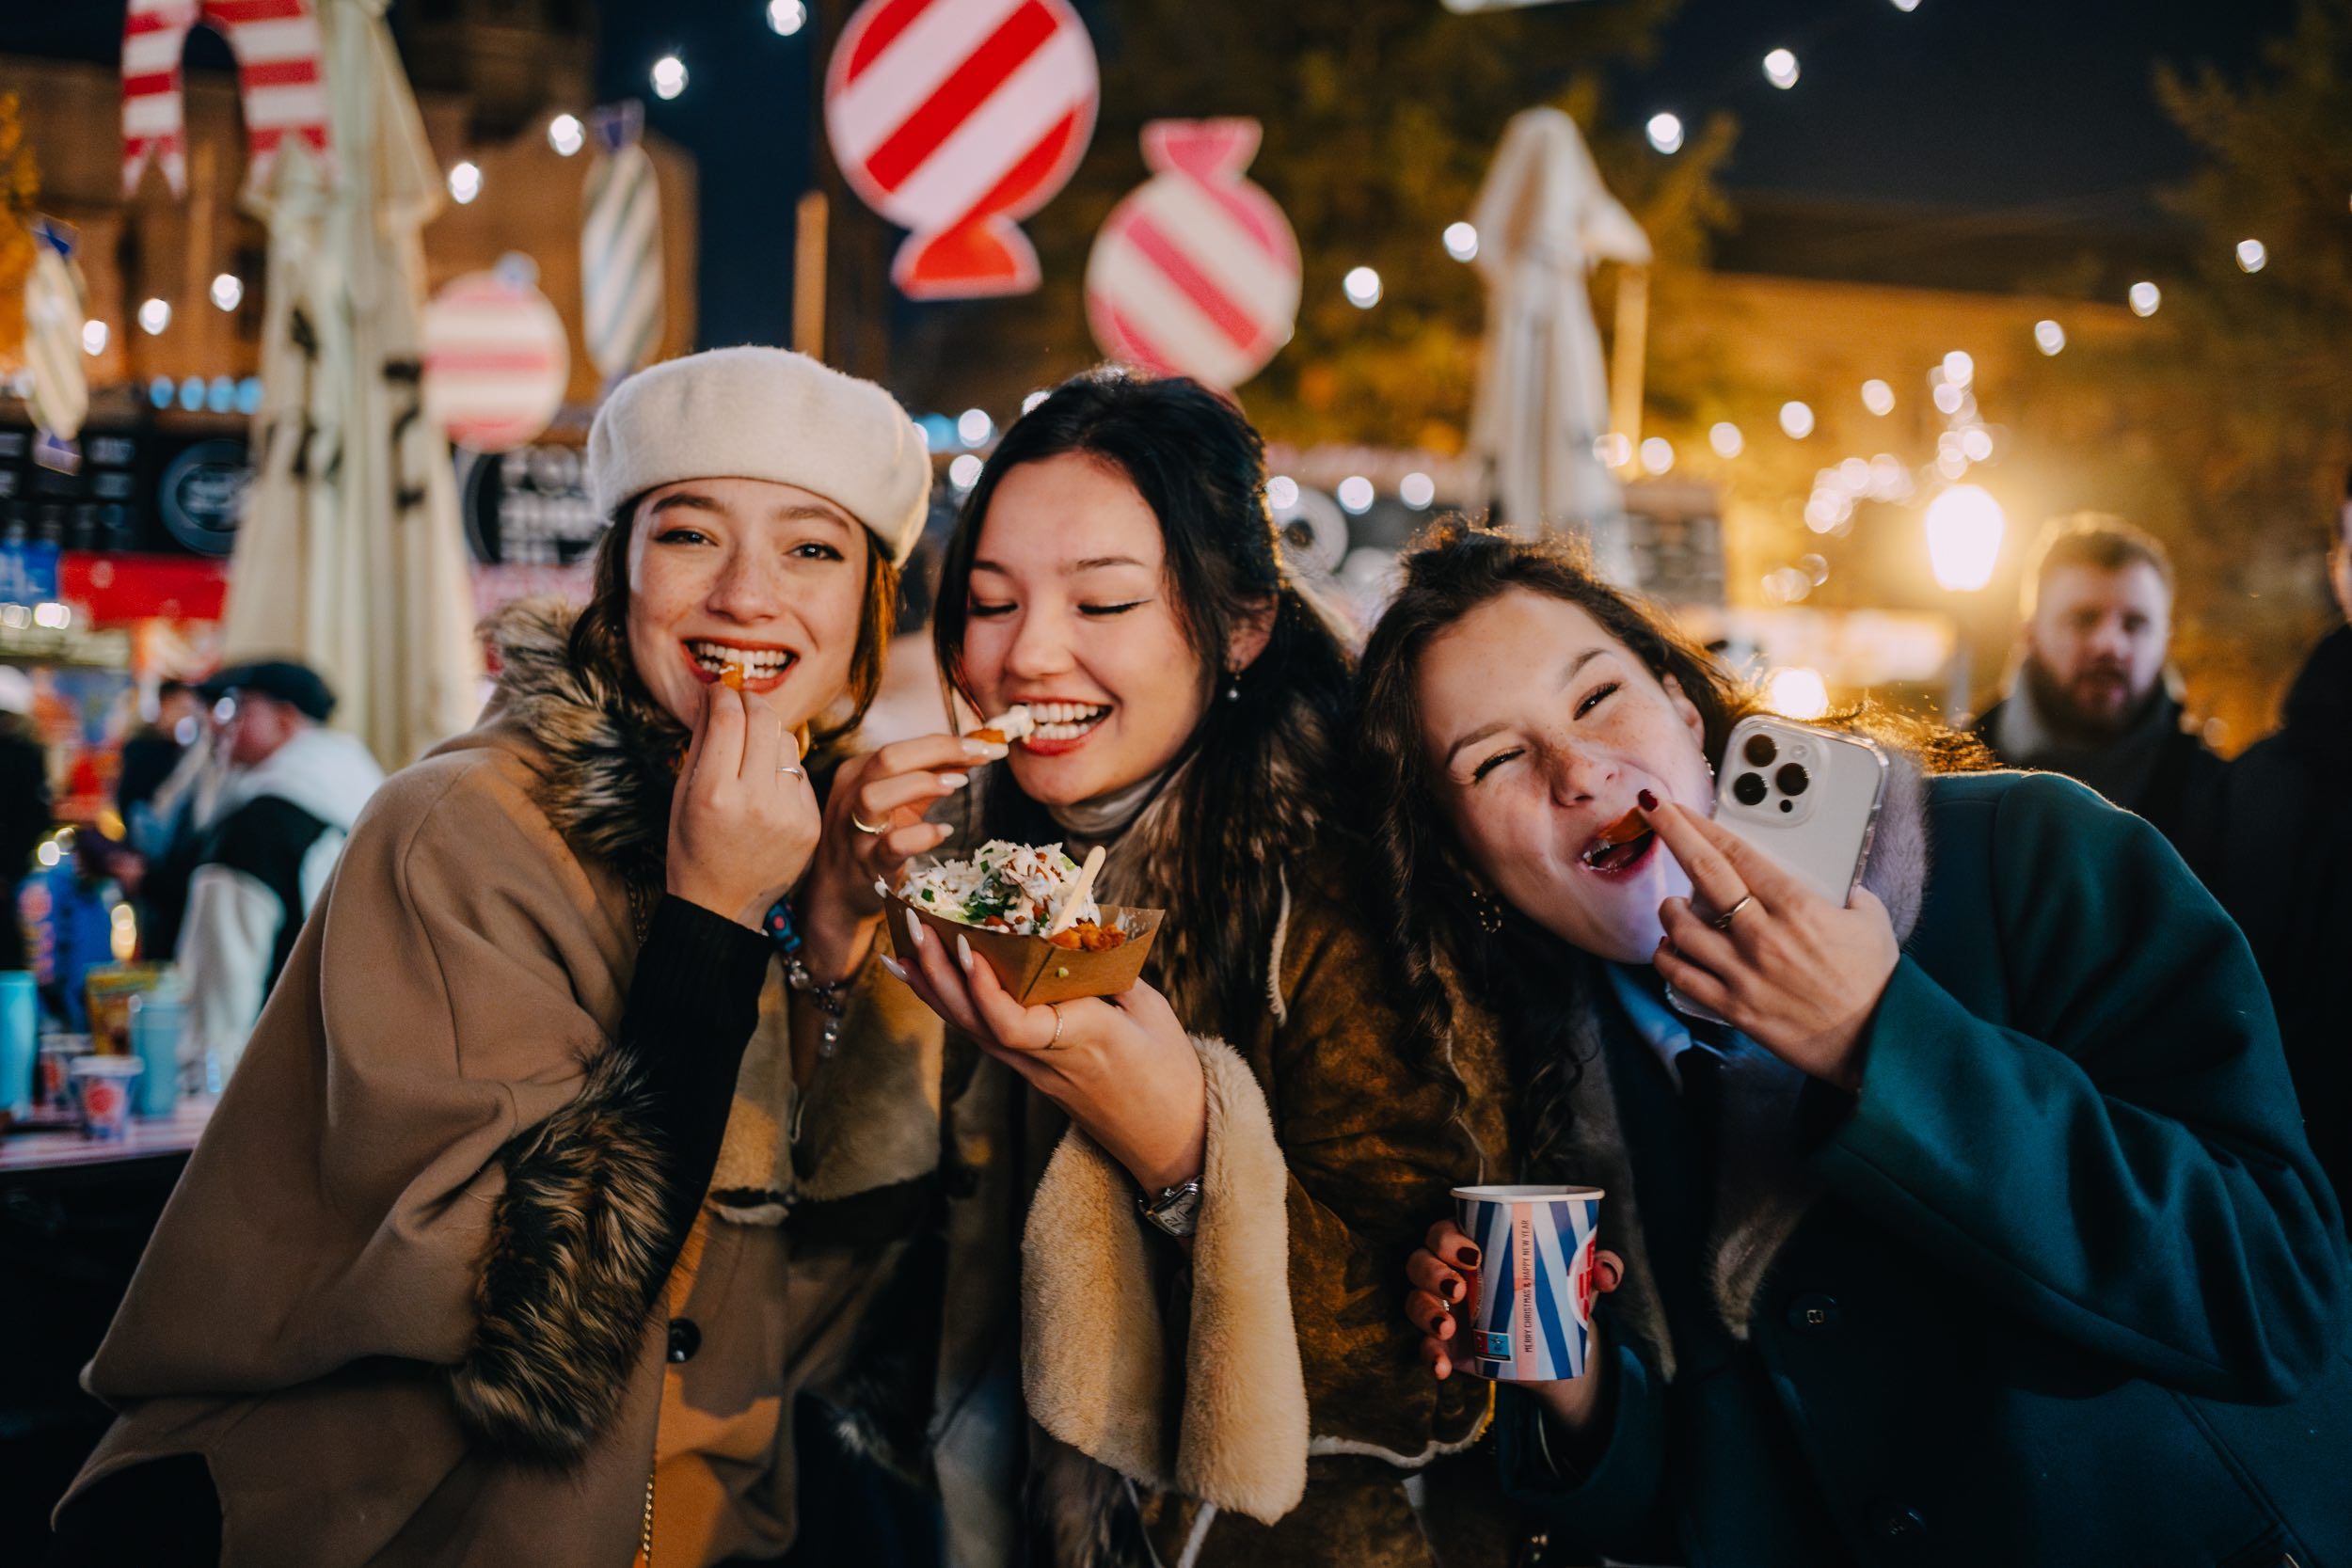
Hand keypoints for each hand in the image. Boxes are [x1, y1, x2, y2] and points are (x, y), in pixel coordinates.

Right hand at [665, 682, 821, 928]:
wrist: (724, 906)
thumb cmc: (693, 848)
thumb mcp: (683, 796)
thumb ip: (700, 743)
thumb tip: (713, 695)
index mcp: (713, 794)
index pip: (727, 719)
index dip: (723, 694)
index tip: (720, 689)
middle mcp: (755, 801)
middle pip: (764, 721)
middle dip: (750, 702)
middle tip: (740, 700)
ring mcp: (788, 813)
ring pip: (788, 742)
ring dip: (769, 733)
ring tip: (752, 745)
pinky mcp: (811, 824)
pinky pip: (800, 773)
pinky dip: (784, 768)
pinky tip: (767, 782)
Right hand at [796, 732, 1005, 976]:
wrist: (838, 888)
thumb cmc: (874, 837)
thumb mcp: (899, 800)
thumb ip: (930, 775)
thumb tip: (973, 751)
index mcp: (859, 772)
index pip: (901, 745)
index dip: (947, 742)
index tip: (987, 745)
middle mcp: (851, 795)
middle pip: (887, 758)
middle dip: (940, 750)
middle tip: (982, 755)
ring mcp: (855, 830)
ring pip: (874, 795)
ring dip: (921, 784)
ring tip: (958, 784)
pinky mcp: (867, 864)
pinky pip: (891, 845)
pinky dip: (921, 836)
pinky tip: (944, 831)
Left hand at [886, 910, 1206, 1193]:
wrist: (1170, 1140)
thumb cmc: (1169, 1072)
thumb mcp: (1151, 1010)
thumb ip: (1108, 970)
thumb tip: (1068, 928)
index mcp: (1082, 1038)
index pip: (1014, 1023)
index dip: (984, 987)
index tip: (968, 945)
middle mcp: (1045, 1058)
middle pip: (975, 1020)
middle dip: (940, 970)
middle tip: (915, 921)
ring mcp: (1032, 1070)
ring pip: (970, 1028)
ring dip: (934, 985)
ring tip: (904, 945)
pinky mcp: (1030, 1072)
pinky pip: (982, 1035)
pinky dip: (951, 1004)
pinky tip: (927, 981)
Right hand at [1406, 1219, 1621, 1427]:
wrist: (1553, 1349)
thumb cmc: (1555, 1295)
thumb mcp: (1578, 1280)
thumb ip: (1602, 1267)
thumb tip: (1607, 1273)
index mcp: (1473, 1245)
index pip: (1444, 1230)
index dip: (1447, 1238)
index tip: (1474, 1254)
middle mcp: (1449, 1272)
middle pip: (1420, 1261)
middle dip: (1432, 1272)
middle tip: (1462, 1289)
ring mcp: (1442, 1309)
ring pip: (1414, 1299)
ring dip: (1425, 1311)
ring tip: (1449, 1327)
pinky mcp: (1443, 1344)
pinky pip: (1422, 1346)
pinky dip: (1428, 1354)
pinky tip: (1442, 1367)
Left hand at [1640, 796, 1897, 1089]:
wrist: (1875, 1042)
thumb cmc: (1876, 983)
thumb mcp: (1871, 922)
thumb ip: (1849, 895)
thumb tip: (1842, 884)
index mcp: (1796, 906)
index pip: (1736, 853)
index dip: (1701, 824)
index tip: (1677, 807)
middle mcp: (1763, 934)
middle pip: (1703, 873)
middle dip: (1672, 834)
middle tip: (1651, 813)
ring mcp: (1743, 972)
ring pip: (1681, 927)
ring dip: (1670, 909)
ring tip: (1674, 905)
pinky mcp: (1733, 1007)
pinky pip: (1682, 977)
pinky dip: (1667, 958)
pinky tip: (1670, 949)